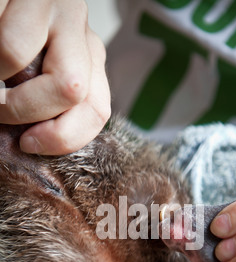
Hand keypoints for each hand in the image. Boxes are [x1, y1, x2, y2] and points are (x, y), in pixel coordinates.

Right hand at [0, 0, 110, 154]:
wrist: (3, 3)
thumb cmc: (10, 44)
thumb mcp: (37, 78)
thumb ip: (46, 104)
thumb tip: (33, 142)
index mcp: (89, 59)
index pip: (97, 111)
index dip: (62, 138)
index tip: (27, 144)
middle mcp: (79, 30)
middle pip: (73, 90)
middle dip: (26, 111)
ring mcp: (51, 6)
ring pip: (24, 59)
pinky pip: (6, 44)